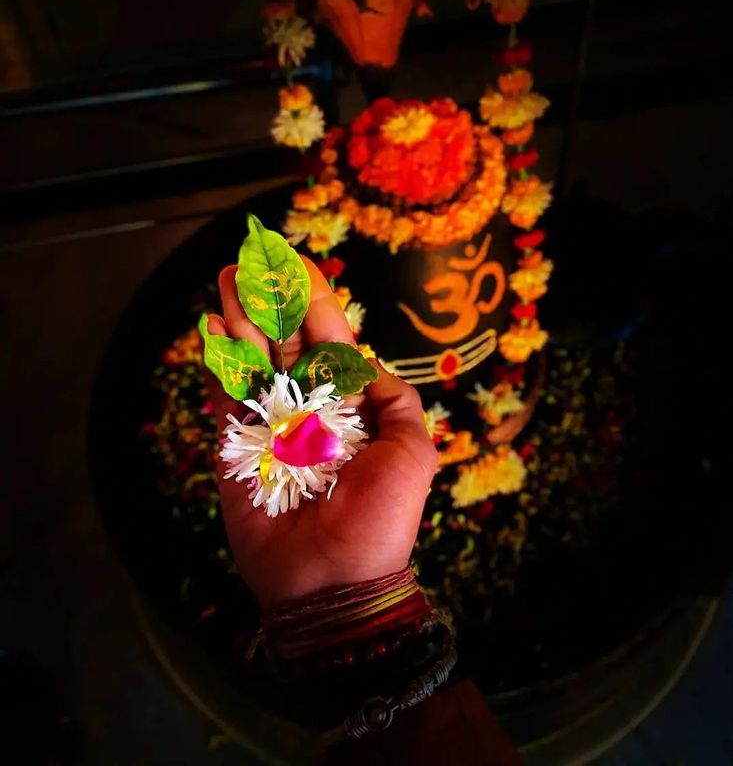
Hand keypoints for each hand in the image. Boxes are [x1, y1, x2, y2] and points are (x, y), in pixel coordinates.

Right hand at [205, 258, 437, 607]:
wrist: (334, 582)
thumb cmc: (381, 520)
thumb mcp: (413, 452)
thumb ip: (397, 401)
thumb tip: (374, 366)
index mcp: (350, 405)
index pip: (331, 339)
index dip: (314, 300)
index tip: (298, 263)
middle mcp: (309, 408)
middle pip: (285, 341)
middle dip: (268, 300)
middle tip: (250, 260)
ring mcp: (271, 426)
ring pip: (253, 361)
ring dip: (240, 319)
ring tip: (228, 279)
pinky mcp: (238, 449)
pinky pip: (226, 399)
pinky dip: (217, 365)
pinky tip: (211, 329)